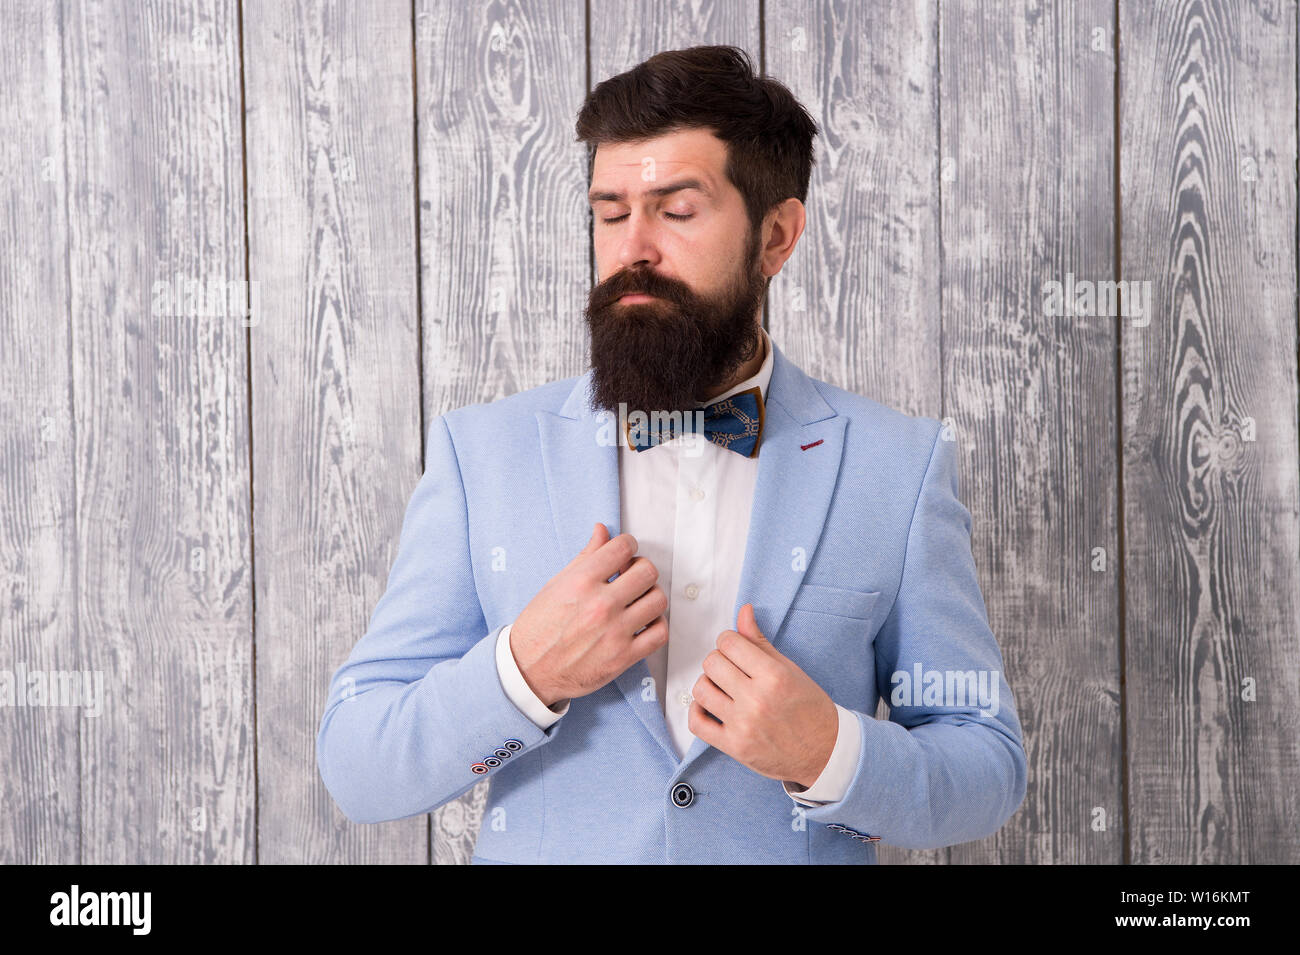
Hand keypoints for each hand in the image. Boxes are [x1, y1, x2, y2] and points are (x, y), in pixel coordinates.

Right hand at [509, 522, 667, 706]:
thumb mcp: (556, 585)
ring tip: (638, 601)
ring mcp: (615, 632)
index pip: (623, 547)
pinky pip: (660, 633)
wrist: (529, 670)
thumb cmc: (539, 627)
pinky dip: (657, 625)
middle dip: (641, 569)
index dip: (628, 545)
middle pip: (648, 571)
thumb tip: (602, 530)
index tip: (625, 554)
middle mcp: (601, 604)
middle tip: (631, 577)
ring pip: (658, 600)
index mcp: (582, 581)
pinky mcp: (623, 657)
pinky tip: (643, 623)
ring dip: (651, 596)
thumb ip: (585, 556)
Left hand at [688, 603, 838, 786]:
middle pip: (712, 663)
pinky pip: (696, 723)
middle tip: (731, 669)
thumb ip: (760, 641)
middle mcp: (757, 700)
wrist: (825, 752)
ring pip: (701, 690)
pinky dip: (697, 711)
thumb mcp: (790, 669)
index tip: (735, 649)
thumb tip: (744, 610)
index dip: (728, 641)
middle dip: (719, 661)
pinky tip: (710, 706)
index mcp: (774, 676)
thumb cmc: (810, 708)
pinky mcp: (735, 747)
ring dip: (708, 684)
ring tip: (722, 687)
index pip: (729, 643)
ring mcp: (744, 725)